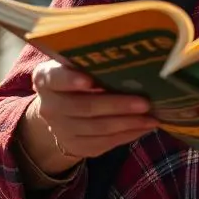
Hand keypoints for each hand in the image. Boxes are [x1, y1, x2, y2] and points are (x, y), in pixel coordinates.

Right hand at [18, 60, 157, 175]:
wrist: (59, 109)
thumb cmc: (76, 76)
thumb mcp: (74, 63)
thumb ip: (91, 60)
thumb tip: (130, 53)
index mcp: (46, 79)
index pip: (56, 79)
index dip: (71, 80)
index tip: (89, 80)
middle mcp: (49, 106)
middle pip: (84, 107)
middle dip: (116, 106)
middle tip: (144, 102)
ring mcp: (61, 130)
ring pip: (97, 129)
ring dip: (127, 124)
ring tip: (151, 118)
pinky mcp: (75, 146)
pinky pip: (103, 143)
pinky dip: (126, 136)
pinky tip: (144, 128)